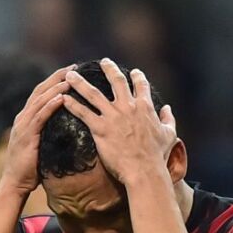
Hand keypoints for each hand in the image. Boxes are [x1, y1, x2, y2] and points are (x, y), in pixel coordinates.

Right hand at [0, 65, 72, 195]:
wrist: (15, 183)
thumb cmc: (31, 168)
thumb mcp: (42, 145)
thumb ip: (49, 132)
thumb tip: (67, 127)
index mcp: (27, 118)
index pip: (42, 93)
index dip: (55, 80)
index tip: (71, 71)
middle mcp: (23, 117)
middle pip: (41, 91)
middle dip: (57, 77)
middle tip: (74, 67)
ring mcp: (23, 126)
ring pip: (40, 101)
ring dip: (56, 88)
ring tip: (71, 79)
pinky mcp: (26, 136)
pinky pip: (39, 117)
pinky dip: (50, 106)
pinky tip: (61, 98)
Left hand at [62, 58, 177, 184]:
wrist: (144, 170)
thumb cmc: (157, 155)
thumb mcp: (169, 135)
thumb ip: (168, 119)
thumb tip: (167, 108)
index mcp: (145, 107)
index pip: (141, 85)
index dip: (137, 77)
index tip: (134, 71)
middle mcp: (128, 107)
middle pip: (117, 81)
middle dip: (109, 69)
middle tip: (103, 61)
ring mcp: (113, 116)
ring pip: (93, 94)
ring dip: (80, 83)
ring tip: (70, 75)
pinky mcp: (100, 129)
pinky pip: (83, 113)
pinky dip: (72, 105)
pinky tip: (63, 99)